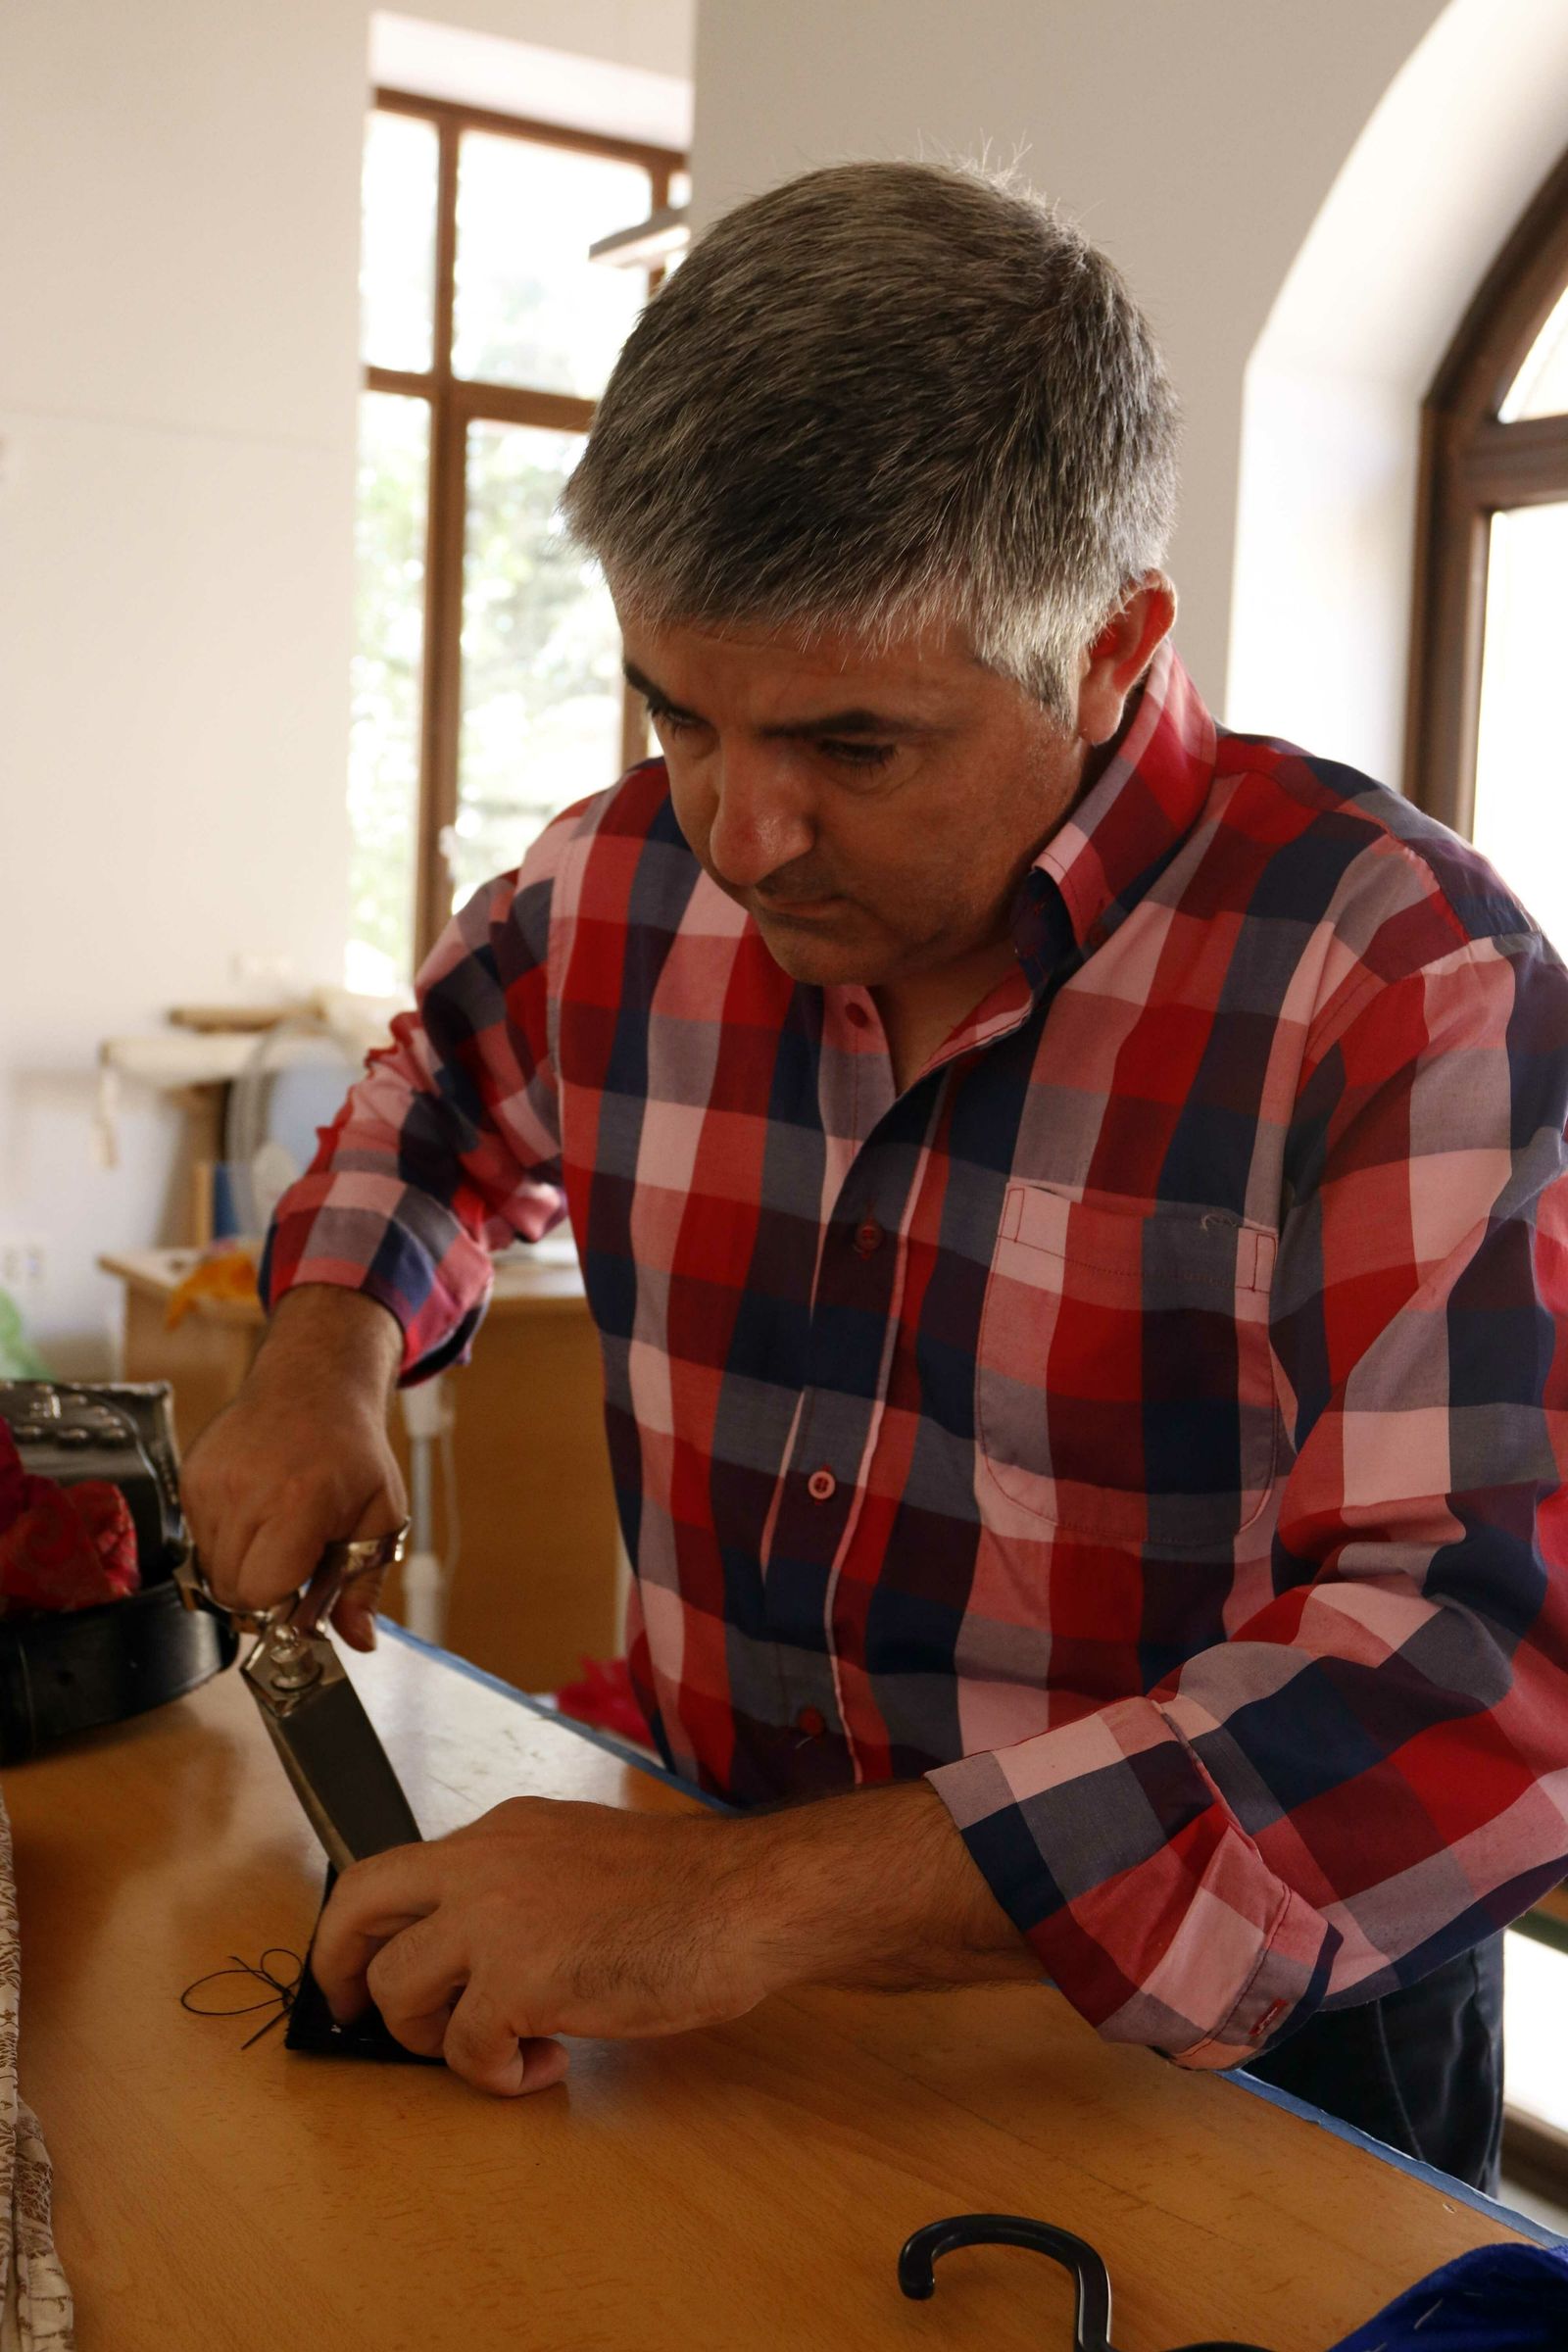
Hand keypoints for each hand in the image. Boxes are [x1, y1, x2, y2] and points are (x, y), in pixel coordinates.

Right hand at [180, 1286, 405, 1650]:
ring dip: (241, 1567)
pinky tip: (255, 1512)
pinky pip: (197, 1539)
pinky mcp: (189, 1476)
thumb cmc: (352, 1452)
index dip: (281, 1606)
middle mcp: (245, 1491)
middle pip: (230, 1589)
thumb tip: (358, 1641)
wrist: (313, 1385)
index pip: (260, 1592)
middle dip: (262, 1591)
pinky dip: (224, 1540)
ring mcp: (210, 1482)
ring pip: (209, 1569)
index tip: (301, 1598)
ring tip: (276, 1533)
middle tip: (292, 1567)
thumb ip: (364, 1585)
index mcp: (298, 1503)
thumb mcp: (380, 1517)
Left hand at [309, 1798, 763, 2096]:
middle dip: (338, 1971)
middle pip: (359, 1909)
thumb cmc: (689, 1890)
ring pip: (396, 1990)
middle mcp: (483, 1863)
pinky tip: (548, 2065)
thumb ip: (525, 1884)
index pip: (394, 1868)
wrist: (743, 1901)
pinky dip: (497, 2076)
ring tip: (499, 2050)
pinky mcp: (519, 1982)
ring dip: (431, 2038)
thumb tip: (481, 1946)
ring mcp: (494, 1919)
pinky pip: (464, 2050)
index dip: (362, 1925)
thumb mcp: (582, 1857)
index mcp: (501, 1832)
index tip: (361, 1965)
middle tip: (356, 2018)